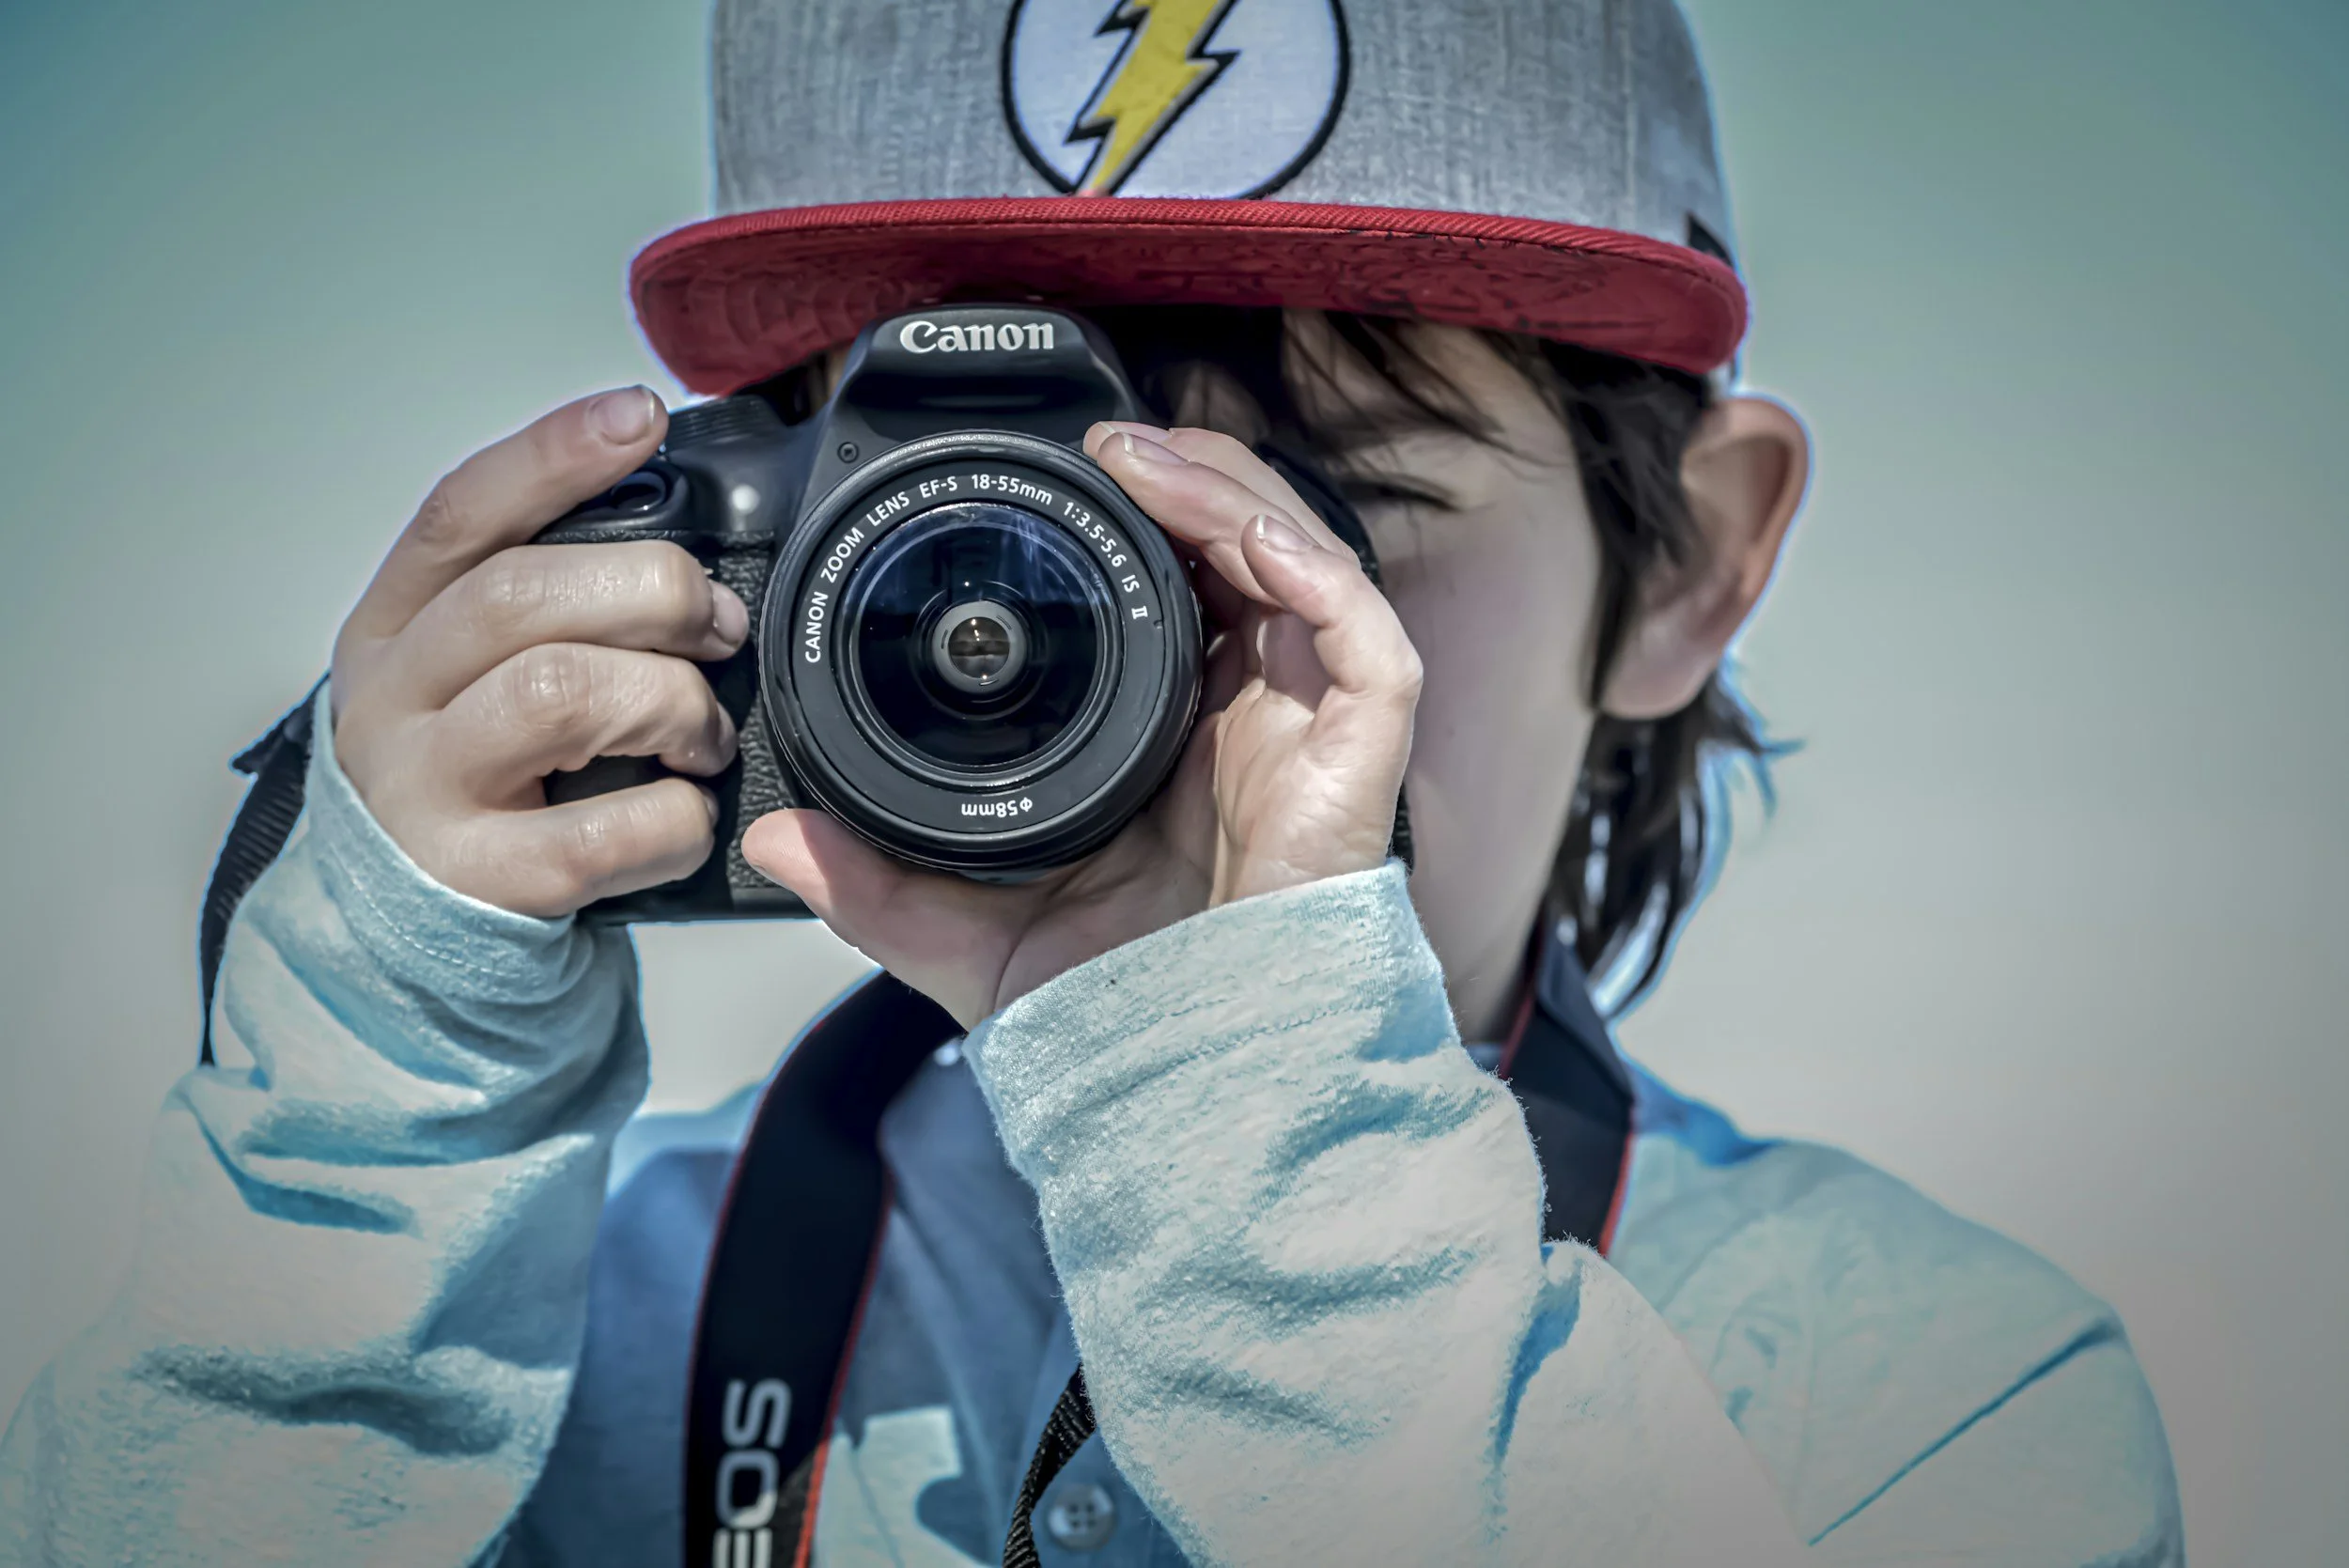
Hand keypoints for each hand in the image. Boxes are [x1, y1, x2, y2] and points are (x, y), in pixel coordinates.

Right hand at [331, 387, 750, 916]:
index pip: (463, 510)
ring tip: (704, 734)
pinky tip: (686, 813)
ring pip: (560, 693)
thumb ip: (553, 599)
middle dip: (655, 595)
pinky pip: (598, 831)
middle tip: (718, 628)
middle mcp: (393, 696)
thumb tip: (689, 546)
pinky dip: (673, 819)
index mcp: (398, 622)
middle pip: (524, 595)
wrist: (409, 924)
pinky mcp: (478, 880)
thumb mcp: (480, 669)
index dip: (552, 456)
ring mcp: (425, 790)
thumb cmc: (480, 775)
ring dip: (670, 702)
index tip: (638, 416)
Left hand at [742, 423, 1422, 1027]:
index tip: (1061, 479)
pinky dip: (1313, 568)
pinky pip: (1365, 637)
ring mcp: (1304, 728)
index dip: (1135, 519)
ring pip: (1303, 560)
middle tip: (1105, 446)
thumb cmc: (1110, 1010)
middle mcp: (1244, 713)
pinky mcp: (1356, 755)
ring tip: (1143, 459)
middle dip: (1184, 476)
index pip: (1170, 590)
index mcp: (1168, 732)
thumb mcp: (961, 928)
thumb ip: (870, 879)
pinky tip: (1243, 537)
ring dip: (1230, 491)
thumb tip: (769, 837)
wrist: (1190, 1086)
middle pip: (1243, 549)